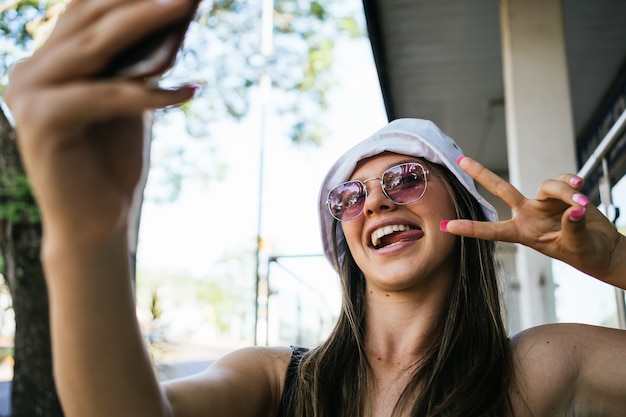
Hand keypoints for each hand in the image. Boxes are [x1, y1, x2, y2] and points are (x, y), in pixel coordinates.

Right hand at [5, 0, 196, 244]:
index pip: (84, 9)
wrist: (98, 221)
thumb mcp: (130, 101)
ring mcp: (28, 95)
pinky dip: (147, 92)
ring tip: (185, 6)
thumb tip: (174, 12)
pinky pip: (104, 95)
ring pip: (92, 47)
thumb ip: (138, 62)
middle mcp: (30, 71)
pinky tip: (189, 91)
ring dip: (143, 22)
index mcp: (48, 62)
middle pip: (86, 17)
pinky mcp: (41, 123)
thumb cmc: (115, 162)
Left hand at [444, 157, 625, 287]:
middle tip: (461, 160)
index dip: (469, 229)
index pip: (492, 231)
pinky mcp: (562, 194)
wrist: (605, 250)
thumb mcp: (577, 246)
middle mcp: (529, 214)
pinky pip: (564, 180)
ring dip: (565, 192)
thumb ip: (573, 227)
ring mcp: (544, 202)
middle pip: (502, 189)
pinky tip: (583, 191)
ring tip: (583, 204)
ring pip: (547, 185)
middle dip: (481, 174)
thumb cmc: (587, 254)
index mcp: (523, 232)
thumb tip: (575, 209)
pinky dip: (573, 184)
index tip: (446, 226)